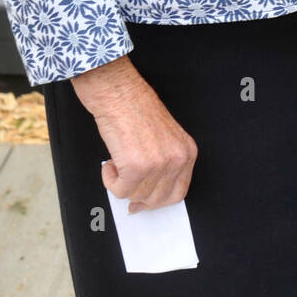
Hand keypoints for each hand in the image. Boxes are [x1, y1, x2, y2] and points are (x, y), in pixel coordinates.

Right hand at [71, 56, 197, 212]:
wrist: (119, 93)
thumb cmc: (136, 110)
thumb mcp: (163, 138)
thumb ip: (162, 167)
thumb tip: (145, 198)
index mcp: (187, 152)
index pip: (178, 193)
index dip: (157, 202)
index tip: (143, 202)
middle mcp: (177, 160)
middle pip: (157, 199)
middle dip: (137, 195)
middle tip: (123, 182)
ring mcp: (158, 165)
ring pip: (136, 196)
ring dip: (121, 184)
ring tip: (117, 162)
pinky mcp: (136, 167)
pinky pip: (120, 191)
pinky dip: (110, 180)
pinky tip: (110, 163)